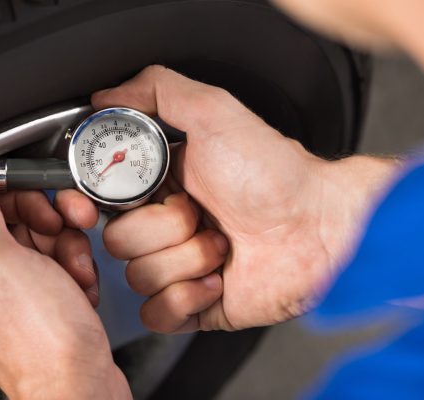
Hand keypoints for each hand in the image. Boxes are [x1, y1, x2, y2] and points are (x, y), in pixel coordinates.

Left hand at [0, 175, 129, 399]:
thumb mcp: (2, 263)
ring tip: (77, 276)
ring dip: (70, 253)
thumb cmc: (41, 339)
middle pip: (20, 223)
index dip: (20, 202)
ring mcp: (16, 294)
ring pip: (47, 243)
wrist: (80, 385)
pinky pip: (62, 267)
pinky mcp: (44, 304)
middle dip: (53, 229)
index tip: (46, 210)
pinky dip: (77, 274)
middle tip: (68, 241)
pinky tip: (80, 292)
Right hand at [96, 65, 398, 331]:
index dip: (118, 201)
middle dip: (166, 229)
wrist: (318, 228)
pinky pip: (156, 313)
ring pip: (138, 277)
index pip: (105, 199)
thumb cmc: (274, 173)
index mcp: (162, 185)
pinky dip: (186, 298)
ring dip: (187, 260)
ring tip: (223, 244)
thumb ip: (157, 90)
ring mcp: (178, 266)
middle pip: (118, 241)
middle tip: (204, 214)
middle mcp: (165, 226)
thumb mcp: (214, 112)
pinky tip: (217, 279)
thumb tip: (106, 96)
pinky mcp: (192, 304)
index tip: (149, 193)